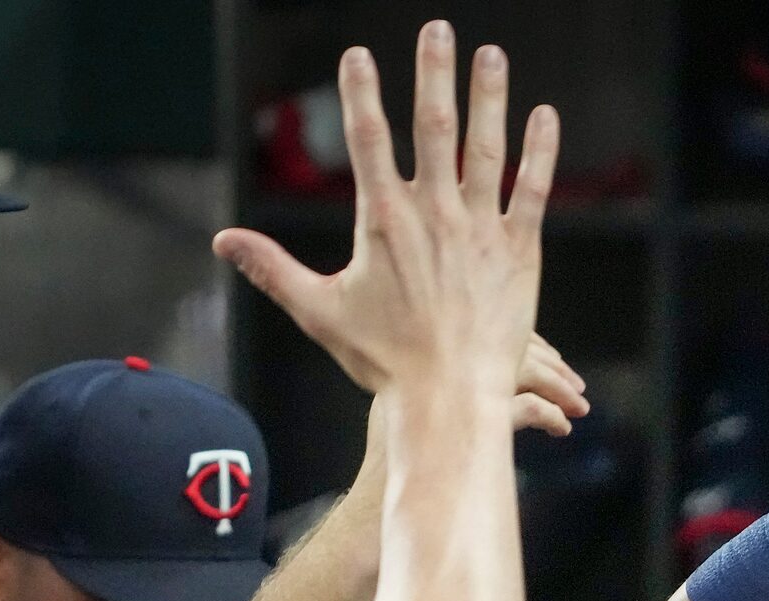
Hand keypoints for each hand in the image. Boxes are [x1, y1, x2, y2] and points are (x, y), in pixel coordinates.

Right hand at [213, 24, 557, 401]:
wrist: (449, 396)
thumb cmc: (384, 361)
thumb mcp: (319, 310)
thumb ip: (272, 269)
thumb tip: (222, 242)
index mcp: (383, 219)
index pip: (367, 138)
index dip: (361, 91)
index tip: (358, 55)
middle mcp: (434, 213)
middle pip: (433, 126)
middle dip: (433, 73)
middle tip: (438, 28)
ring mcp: (479, 229)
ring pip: (486, 149)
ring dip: (490, 98)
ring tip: (492, 55)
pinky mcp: (518, 252)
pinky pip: (533, 191)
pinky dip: (540, 153)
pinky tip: (546, 116)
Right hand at [360, 331, 590, 473]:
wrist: (378, 504)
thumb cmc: (398, 465)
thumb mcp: (418, 410)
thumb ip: (453, 386)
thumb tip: (505, 384)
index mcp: (420, 350)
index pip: (485, 326)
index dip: (527, 341)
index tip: (554, 359)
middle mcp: (432, 359)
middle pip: (508, 343)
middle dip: (550, 364)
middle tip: (577, 386)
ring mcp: (447, 387)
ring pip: (521, 369)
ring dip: (558, 387)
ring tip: (580, 408)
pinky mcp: (466, 423)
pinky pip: (524, 407)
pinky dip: (549, 415)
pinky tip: (561, 429)